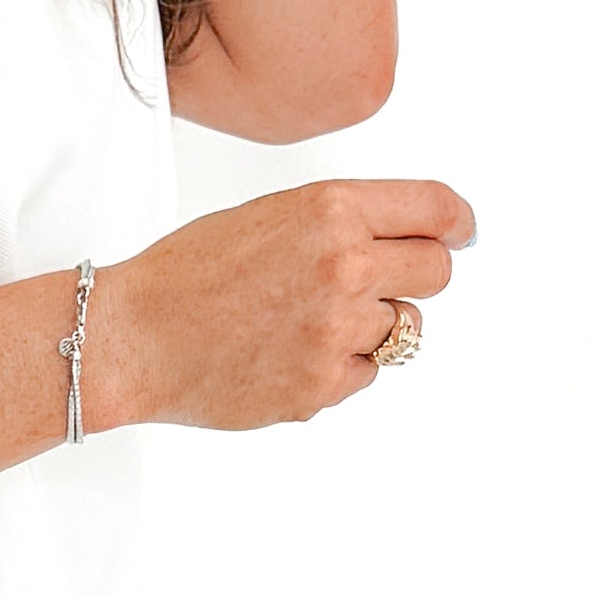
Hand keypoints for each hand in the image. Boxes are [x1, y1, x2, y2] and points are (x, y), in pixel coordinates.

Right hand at [102, 179, 474, 430]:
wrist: (133, 336)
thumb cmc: (188, 273)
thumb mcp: (270, 214)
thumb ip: (340, 222)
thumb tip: (407, 240)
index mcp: (330, 210)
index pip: (435, 210)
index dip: (457, 223)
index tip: (461, 233)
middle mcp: (343, 266)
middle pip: (435, 273)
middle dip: (416, 276)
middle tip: (380, 283)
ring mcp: (337, 330)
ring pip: (402, 330)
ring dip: (370, 325)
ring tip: (305, 321)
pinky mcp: (324, 384)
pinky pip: (366, 373)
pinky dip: (338, 365)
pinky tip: (287, 352)